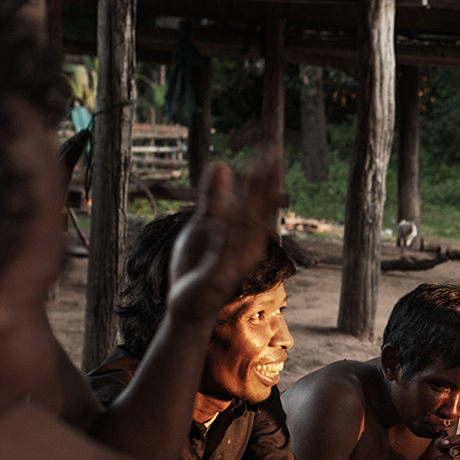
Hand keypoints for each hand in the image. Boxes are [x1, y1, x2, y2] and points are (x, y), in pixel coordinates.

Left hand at [165, 156, 284, 325]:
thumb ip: (212, 198)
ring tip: (255, 171)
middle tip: (271, 155)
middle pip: (257, 210)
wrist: (187, 307)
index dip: (265, 179)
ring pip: (244, 225)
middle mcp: (248, 247)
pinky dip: (225, 228)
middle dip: (264, 182)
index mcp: (246, 235)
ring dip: (251, 198)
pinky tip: (226, 208)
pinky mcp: (217, 275)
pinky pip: (222, 248)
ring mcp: (234, 262)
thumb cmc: (197, 266)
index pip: (259, 203)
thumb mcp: (201, 225)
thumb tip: (222, 164)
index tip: (270, 152)